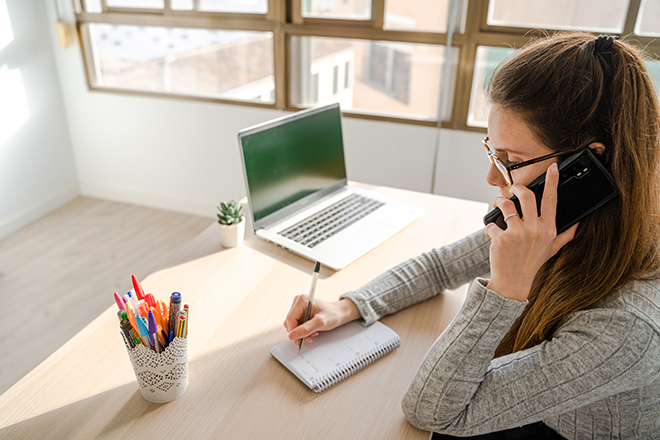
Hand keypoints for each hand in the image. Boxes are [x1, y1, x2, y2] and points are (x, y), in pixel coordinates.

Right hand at [284, 297, 360, 344]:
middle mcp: (298, 302)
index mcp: (301, 300)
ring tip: (313, 333)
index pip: (290, 319)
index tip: (297, 341)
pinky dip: (304, 331)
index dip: (293, 331)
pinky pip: (297, 325)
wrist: (339, 313)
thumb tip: (292, 336)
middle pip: (290, 322)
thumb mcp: (320, 323)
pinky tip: (312, 331)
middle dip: (299, 332)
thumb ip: (306, 329)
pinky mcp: (300, 313)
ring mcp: (298, 308)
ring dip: (302, 332)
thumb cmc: (333, 314)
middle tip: (310, 337)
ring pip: (293, 325)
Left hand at [484, 163, 577, 301]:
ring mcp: (517, 234)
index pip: (552, 200)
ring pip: (506, 205)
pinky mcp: (501, 239)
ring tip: (498, 205)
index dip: (552, 181)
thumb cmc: (532, 263)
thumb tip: (577, 224)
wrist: (513, 282)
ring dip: (499, 202)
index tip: (552, 167)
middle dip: (516, 187)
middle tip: (512, 188)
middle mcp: (535, 230)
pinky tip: (491, 234)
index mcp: (548, 229)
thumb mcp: (552, 249)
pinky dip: (489, 227)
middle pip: (527, 195)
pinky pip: (492, 224)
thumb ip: (565, 236)